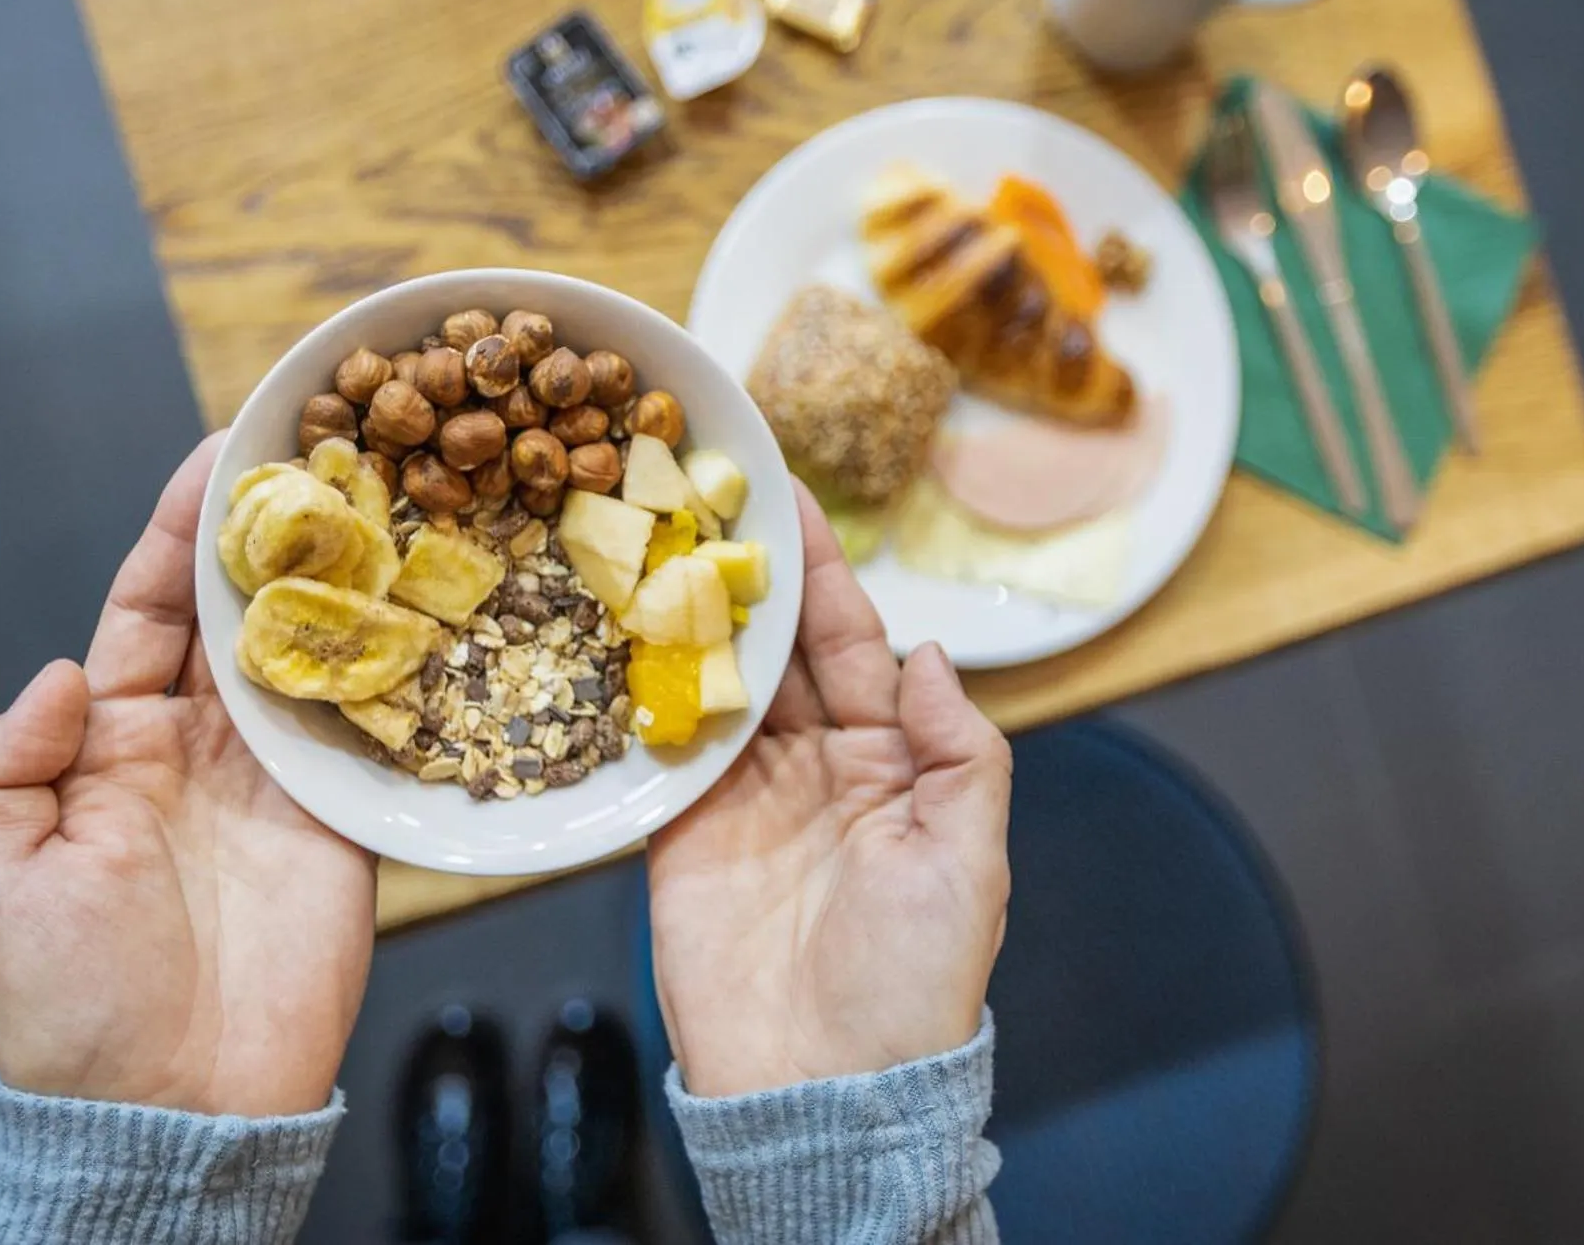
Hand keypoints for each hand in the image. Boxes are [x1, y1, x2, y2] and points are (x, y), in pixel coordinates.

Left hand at [0, 434, 375, 1116]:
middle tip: (325, 451)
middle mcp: (200, 746)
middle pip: (242, 613)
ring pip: (317, 654)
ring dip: (349, 582)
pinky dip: (402, 669)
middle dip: (278, 532)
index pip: (146, 611)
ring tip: (389, 504)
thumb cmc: (70, 1002)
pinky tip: (428, 608)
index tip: (217, 458)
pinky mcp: (347, 818)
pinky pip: (377, 727)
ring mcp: (280, 779)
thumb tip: (62, 671)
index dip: (176, 534)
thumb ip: (1, 768)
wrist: (180, 1101)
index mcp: (110, 745)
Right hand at [648, 483, 1012, 1097]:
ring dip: (685, 618)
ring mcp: (743, 797)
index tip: (788, 498)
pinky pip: (659, 749)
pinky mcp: (678, 835)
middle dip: (743, 575)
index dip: (821, 572)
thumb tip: (929, 652)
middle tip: (700, 494)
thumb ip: (960, 752)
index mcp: (893, 762)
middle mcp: (817, 767)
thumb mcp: (969, 860)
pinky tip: (614, 634)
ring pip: (714, 684)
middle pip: (776, 650)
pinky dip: (638, 695)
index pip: (852, 644)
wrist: (821, 1089)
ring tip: (649, 541)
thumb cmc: (915, 982)